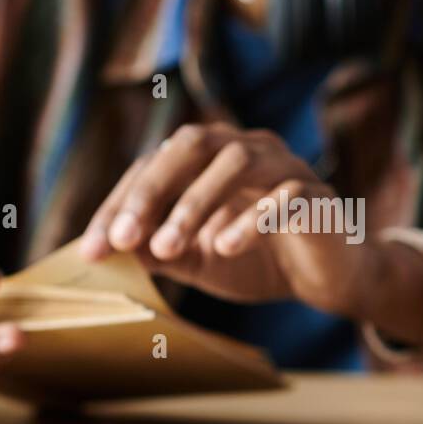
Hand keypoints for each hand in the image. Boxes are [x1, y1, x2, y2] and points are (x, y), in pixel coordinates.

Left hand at [78, 122, 422, 340]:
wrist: (328, 279)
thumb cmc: (258, 260)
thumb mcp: (197, 258)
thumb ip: (158, 249)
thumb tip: (108, 249)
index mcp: (210, 159)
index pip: (154, 165)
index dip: (119, 204)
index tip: (93, 249)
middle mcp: (246, 149)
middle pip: (192, 144)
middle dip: (152, 190)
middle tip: (124, 238)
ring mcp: (285, 167)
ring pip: (237, 162)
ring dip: (195, 203)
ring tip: (168, 248)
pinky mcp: (318, 197)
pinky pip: (285, 196)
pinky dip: (252, 218)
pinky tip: (225, 246)